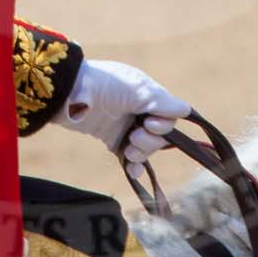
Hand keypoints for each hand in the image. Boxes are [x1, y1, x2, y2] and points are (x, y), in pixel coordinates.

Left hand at [55, 58, 191, 167]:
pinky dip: (134, 166)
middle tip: (135, 135)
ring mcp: (126, 126)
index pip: (169, 118)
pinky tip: (133, 170)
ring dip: (142, 153)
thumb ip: (164, 102)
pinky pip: (130, 158)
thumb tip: (186, 110)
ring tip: (128, 149)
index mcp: (148, 96)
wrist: (70, 94)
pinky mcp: (112, 140)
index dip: (163, 125)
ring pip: (146, 148)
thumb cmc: (107, 86)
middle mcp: (139, 111)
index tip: (149, 122)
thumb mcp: (139, 90)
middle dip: (151, 141)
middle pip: (160, 136)